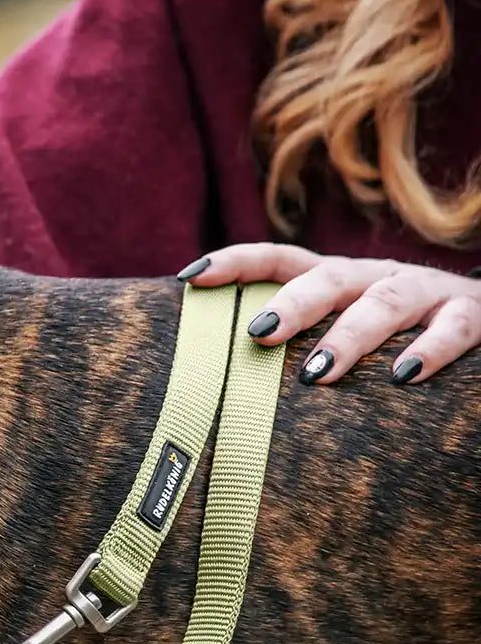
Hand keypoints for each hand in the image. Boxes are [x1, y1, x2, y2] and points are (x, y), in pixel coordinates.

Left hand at [177, 245, 480, 384]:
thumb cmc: (398, 337)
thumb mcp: (348, 329)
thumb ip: (300, 343)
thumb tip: (224, 384)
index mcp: (338, 279)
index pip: (280, 259)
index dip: (236, 262)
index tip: (191, 278)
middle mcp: (375, 277)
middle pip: (329, 278)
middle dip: (292, 303)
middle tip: (258, 334)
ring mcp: (426, 292)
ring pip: (386, 300)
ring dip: (350, 335)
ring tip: (318, 373)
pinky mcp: (472, 313)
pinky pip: (454, 327)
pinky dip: (431, 349)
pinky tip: (404, 376)